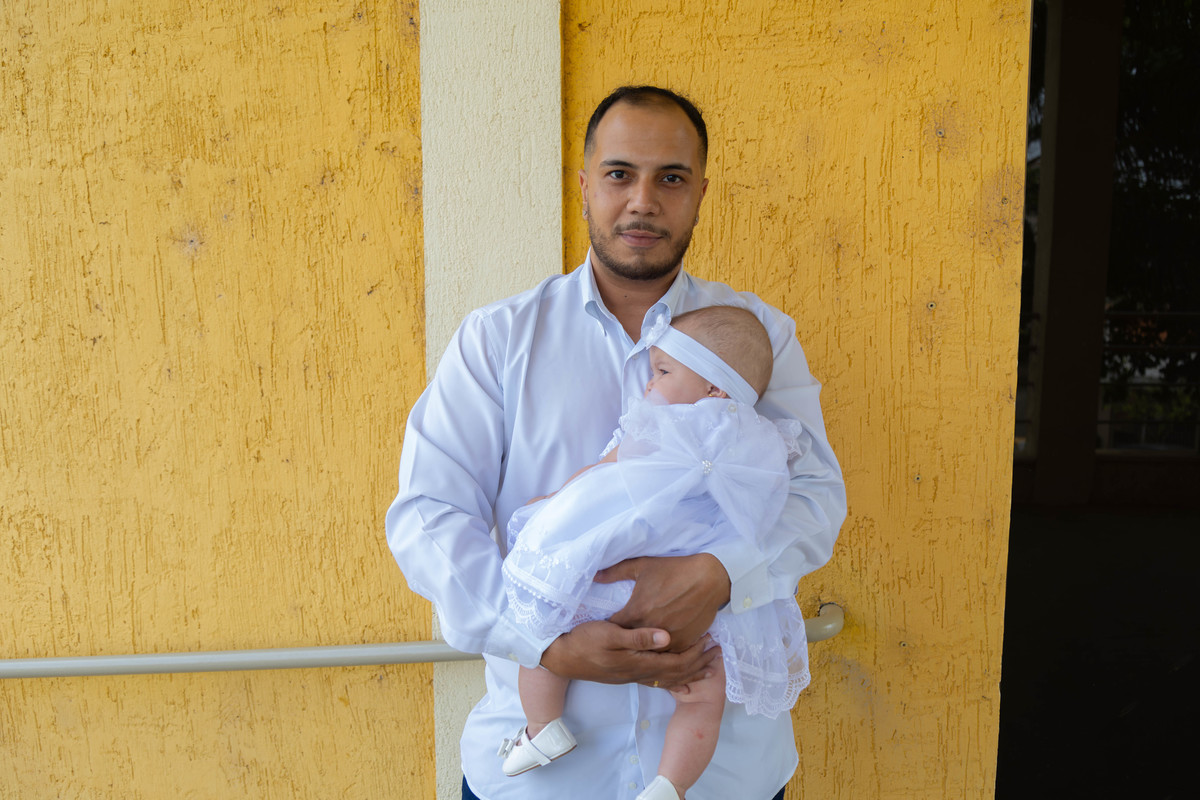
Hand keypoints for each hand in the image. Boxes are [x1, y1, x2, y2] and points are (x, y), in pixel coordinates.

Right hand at [539, 620, 718, 689]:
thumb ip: (639, 637)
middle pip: (677, 673)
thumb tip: (668, 637)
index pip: (676, 662)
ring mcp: (632, 675)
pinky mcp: (626, 673)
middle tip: (718, 655)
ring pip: (668, 678)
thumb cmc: (584, 641)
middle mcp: (638, 672)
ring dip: (690, 672)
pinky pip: (657, 679)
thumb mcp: (610, 633)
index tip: (711, 642)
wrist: (561, 657)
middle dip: (699, 665)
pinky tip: (678, 676)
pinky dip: (673, 677)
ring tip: (707, 666)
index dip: (696, 654)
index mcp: (638, 662)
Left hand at [596, 554, 730, 653]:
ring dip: (643, 649)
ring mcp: (668, 639)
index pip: (614, 627)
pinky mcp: (683, 643)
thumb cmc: (674, 570)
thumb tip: (594, 575)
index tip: (607, 626)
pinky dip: (662, 651)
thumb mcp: (643, 566)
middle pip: (629, 643)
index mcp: (636, 611)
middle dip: (624, 641)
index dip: (609, 627)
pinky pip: (667, 654)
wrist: (709, 578)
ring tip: (637, 647)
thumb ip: (616, 572)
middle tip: (619, 639)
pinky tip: (657, 648)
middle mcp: (650, 629)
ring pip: (648, 652)